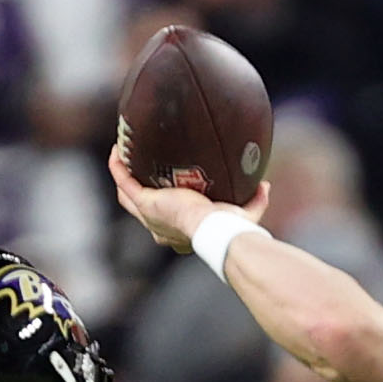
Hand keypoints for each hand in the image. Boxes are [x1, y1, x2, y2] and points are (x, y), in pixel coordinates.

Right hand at [108, 148, 269, 252]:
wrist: (215, 229)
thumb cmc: (228, 227)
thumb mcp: (244, 213)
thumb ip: (255, 201)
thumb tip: (264, 185)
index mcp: (178, 232)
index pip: (165, 220)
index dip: (162, 205)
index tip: (166, 188)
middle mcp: (159, 226)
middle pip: (138, 207)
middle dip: (136, 188)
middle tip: (137, 166)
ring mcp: (149, 215)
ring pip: (125, 195)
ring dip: (122, 175)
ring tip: (123, 155)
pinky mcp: (145, 202)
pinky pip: (123, 181)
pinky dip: (118, 166)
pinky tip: (118, 150)